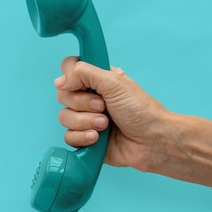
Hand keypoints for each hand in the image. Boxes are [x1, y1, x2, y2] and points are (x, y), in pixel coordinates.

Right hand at [54, 56, 168, 171]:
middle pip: (63, 95)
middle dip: (82, 104)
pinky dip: (83, 137)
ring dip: (85, 122)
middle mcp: (88, 98)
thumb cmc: (142, 111)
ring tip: (105, 125)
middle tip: (103, 107)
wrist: (153, 142)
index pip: (68, 69)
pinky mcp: (84, 138)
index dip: (70, 77)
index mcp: (95, 80)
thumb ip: (83, 73)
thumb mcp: (114, 82)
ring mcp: (85, 118)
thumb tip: (59, 81)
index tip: (83, 85)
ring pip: (63, 117)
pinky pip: (68, 136)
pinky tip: (97, 139)